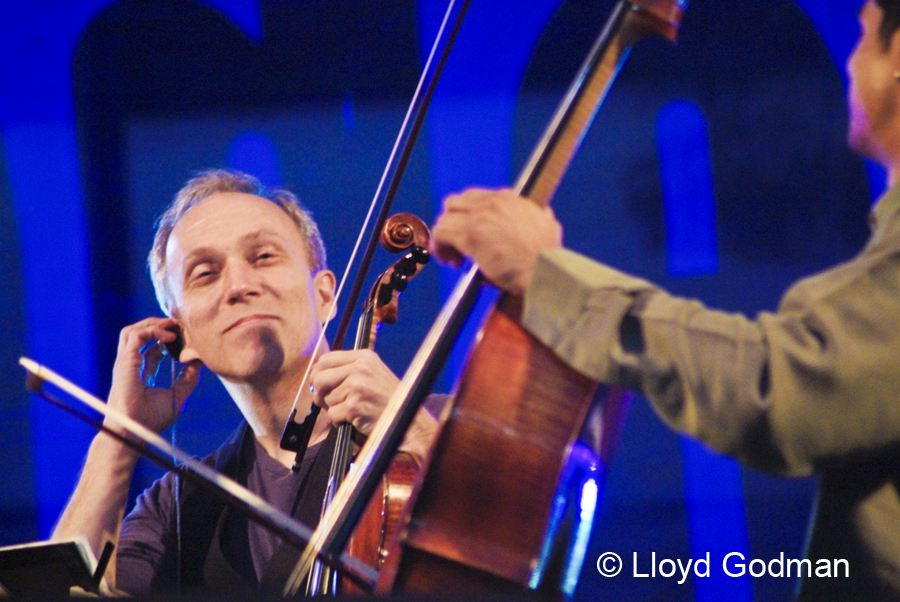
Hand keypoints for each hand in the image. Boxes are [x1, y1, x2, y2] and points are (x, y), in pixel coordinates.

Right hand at [106, 317, 201, 437]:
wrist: (134, 431)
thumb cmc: (151, 419)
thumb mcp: (177, 395)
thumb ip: (188, 378)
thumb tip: (199, 361)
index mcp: (140, 372)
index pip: (150, 347)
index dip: (166, 338)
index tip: (184, 338)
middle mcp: (130, 364)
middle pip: (139, 333)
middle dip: (159, 325)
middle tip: (180, 325)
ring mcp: (126, 362)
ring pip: (133, 330)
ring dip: (154, 323)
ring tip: (173, 325)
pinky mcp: (125, 362)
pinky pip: (136, 335)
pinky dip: (153, 330)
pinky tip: (170, 336)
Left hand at [309, 349, 398, 435]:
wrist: (408, 420)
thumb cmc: (389, 400)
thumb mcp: (373, 373)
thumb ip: (348, 370)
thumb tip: (316, 375)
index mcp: (364, 357)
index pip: (327, 359)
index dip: (318, 373)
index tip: (319, 384)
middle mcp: (360, 368)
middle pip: (320, 378)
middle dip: (320, 393)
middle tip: (327, 402)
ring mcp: (356, 387)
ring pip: (326, 399)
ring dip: (335, 409)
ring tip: (353, 410)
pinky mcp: (354, 406)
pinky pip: (333, 415)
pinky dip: (340, 422)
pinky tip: (355, 419)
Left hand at [431, 187, 562, 294]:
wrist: (547, 271)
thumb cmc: (549, 257)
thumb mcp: (548, 224)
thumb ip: (539, 215)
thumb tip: (543, 214)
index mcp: (508, 199)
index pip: (474, 198)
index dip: (467, 217)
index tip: (471, 235)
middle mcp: (492, 203)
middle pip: (455, 203)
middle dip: (452, 223)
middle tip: (459, 246)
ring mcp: (480, 218)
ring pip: (445, 217)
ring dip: (445, 237)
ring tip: (454, 257)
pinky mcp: (471, 236)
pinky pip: (442, 233)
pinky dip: (440, 247)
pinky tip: (449, 260)